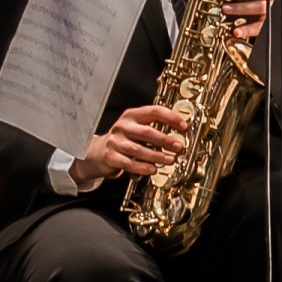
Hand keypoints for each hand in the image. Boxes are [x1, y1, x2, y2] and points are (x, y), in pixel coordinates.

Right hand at [70, 105, 190, 188]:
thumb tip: (179, 136)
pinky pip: (129, 163)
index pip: (154, 111)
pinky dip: (142, 167)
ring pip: (139, 149)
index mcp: (132, 115)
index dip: (171, 118)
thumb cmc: (123, 140)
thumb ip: (155, 130)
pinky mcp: (111, 157)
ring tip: (170, 160)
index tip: (183, 126)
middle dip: (166, 140)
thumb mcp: (137, 130)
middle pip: (147, 131)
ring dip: (157, 156)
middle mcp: (123, 126)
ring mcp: (115, 141)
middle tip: (179, 147)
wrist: (98, 153)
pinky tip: (153, 169)